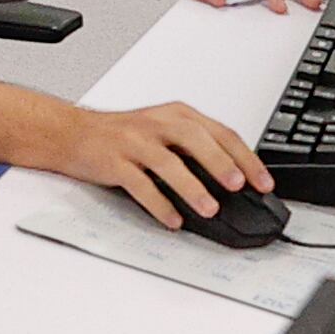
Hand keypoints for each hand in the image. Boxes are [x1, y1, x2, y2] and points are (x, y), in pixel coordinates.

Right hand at [62, 100, 265, 227]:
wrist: (71, 133)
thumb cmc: (121, 135)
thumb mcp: (162, 131)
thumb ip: (194, 149)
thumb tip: (233, 182)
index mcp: (176, 115)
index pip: (220, 132)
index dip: (245, 157)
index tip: (262, 181)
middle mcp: (157, 124)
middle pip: (195, 139)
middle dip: (220, 163)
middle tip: (238, 185)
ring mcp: (134, 142)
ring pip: (168, 162)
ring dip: (192, 186)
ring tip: (208, 207)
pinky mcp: (113, 161)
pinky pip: (139, 184)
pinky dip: (158, 203)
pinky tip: (172, 218)